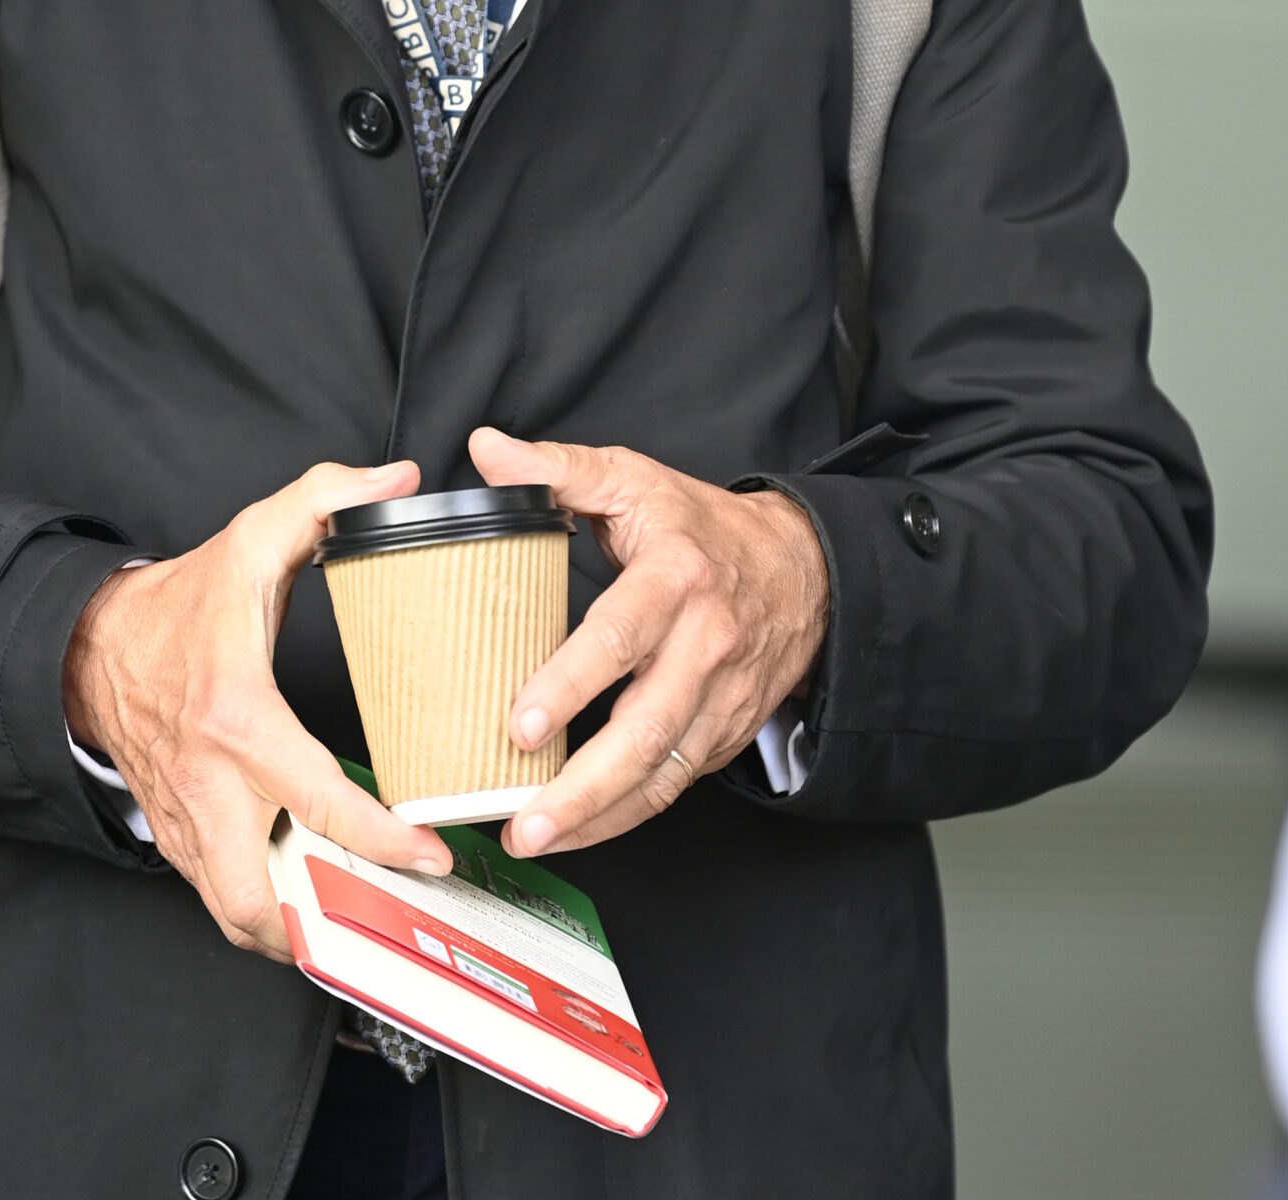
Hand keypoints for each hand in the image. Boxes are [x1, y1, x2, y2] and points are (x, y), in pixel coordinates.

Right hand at [63, 459, 452, 960]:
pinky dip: (263, 909)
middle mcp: (209, 785)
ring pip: (233, 914)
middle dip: (324, 925)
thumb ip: (325, 498)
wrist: (92, 645)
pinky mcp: (175, 836)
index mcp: (239, 719)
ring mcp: (186, 820)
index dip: (384, 837)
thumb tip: (398, 481)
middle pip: (257, 899)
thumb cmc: (181, 602)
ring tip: (357, 917)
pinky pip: (218, 897)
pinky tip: (308, 895)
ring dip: (292, 928)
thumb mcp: (252, 538)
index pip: (321, 799)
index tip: (432, 851)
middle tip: (391, 913)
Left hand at [469, 428, 829, 858]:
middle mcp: (704, 643)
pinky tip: (580, 829)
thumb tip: (487, 452)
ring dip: (599, 815)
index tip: (520, 724)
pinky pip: (676, 784)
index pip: (619, 636)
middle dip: (582, 785)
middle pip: (645, 728)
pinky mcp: (727, 731)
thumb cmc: (702, 526)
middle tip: (524, 816)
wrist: (801, 569)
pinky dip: (627, 815)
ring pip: (663, 772)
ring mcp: (721, 695)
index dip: (569, 684)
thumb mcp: (633, 478)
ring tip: (536, 836)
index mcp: (674, 576)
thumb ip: (556, 469)